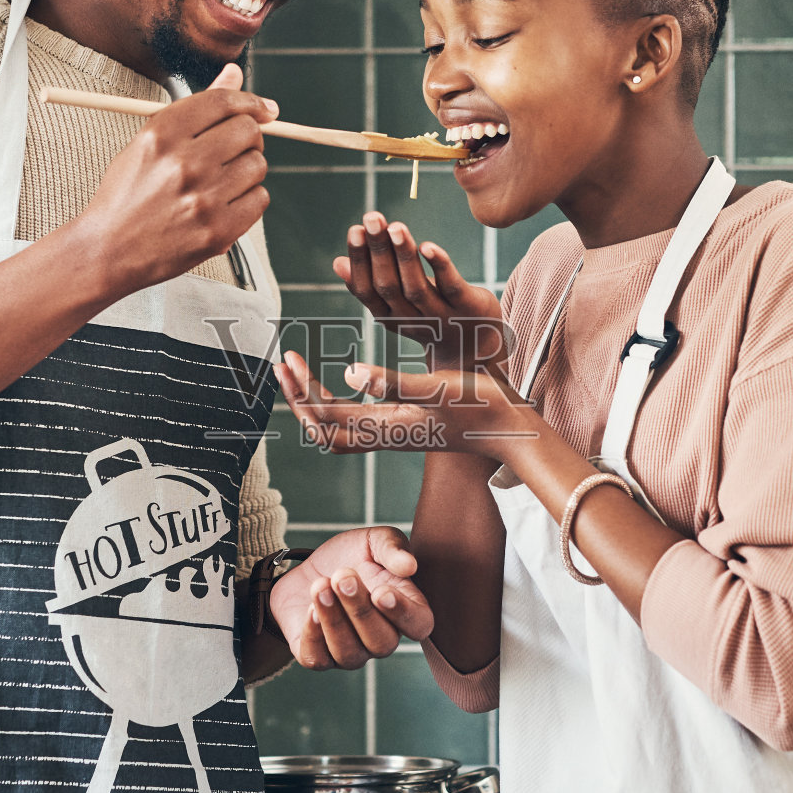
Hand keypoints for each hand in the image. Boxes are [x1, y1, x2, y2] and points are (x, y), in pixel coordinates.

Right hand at [74, 63, 274, 299]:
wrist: (109, 250)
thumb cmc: (129, 194)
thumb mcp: (150, 141)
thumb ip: (197, 108)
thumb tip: (235, 74)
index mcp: (163, 134)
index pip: (224, 102)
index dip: (251, 102)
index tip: (264, 110)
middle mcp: (184, 163)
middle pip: (248, 130)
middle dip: (249, 136)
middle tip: (235, 150)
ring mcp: (203, 199)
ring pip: (258, 165)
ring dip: (248, 170)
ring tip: (223, 181)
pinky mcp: (218, 231)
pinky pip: (259, 199)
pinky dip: (249, 199)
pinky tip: (226, 203)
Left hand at [268, 526, 434, 670]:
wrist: (311, 566)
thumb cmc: (352, 556)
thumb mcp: (373, 541)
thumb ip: (392, 547)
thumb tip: (409, 565)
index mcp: (405, 609)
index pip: (419, 625)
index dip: (403, 614)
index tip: (381, 591)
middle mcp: (382, 638)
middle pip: (382, 642)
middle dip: (360, 610)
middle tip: (342, 576)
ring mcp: (351, 652)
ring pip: (349, 653)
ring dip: (334, 620)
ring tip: (320, 585)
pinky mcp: (318, 656)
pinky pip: (317, 658)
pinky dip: (313, 635)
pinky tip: (309, 608)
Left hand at [275, 350, 535, 465]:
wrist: (508, 428)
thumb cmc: (479, 407)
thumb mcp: (437, 388)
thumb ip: (392, 383)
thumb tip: (348, 370)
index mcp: (386, 426)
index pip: (326, 414)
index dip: (301, 388)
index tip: (290, 358)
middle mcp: (383, 435)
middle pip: (322, 427)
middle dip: (298, 397)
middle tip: (284, 362)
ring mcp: (391, 433)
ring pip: (335, 428)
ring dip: (312, 402)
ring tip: (299, 373)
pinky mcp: (401, 427)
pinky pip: (354, 423)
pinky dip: (335, 404)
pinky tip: (338, 380)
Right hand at [335, 211, 509, 375]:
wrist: (475, 351)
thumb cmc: (430, 320)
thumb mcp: (396, 307)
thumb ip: (371, 286)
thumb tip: (337, 262)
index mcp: (389, 318)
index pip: (366, 290)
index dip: (359, 261)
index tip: (354, 229)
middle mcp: (411, 320)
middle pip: (388, 286)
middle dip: (378, 251)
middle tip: (371, 217)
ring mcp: (440, 316)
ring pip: (416, 287)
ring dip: (404, 255)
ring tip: (396, 226)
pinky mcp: (467, 308)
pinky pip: (450, 287)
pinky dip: (439, 266)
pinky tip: (428, 245)